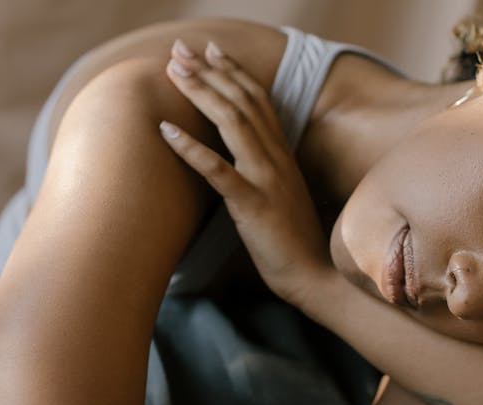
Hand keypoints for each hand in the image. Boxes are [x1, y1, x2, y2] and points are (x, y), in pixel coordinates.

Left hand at [159, 39, 333, 303]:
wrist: (315, 275)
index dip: (235, 72)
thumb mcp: (282, 193)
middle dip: (209, 72)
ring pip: (232, 123)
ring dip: (201, 93)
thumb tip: (243, 157)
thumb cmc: (295, 239)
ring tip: (173, 71)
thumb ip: (267, 169)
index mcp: (283, 154)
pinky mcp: (252, 205)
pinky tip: (166, 130)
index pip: (259, 100)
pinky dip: (190, 148)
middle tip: (180, 50)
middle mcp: (276, 158)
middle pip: (241, 102)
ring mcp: (266, 179)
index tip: (212, 51)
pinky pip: (217, 171)